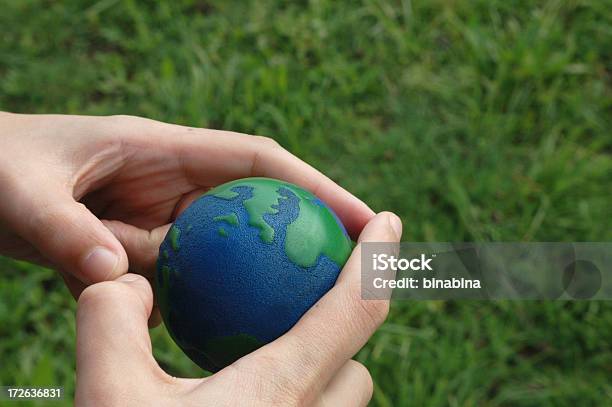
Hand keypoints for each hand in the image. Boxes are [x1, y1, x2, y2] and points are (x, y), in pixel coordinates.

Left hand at [0, 112, 373, 296]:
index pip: (256, 162)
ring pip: (221, 252)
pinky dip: (195, 305)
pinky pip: (179, 281)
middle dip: (303, 234)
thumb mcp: (21, 190)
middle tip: (354, 272)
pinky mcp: (138, 252)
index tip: (361, 216)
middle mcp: (171, 184)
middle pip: (256, 208)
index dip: (315, 185)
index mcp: (162, 149)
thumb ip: (64, 230)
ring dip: (249, 280)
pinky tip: (214, 334)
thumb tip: (115, 275)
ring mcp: (157, 220)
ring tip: (289, 314)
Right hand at [75, 212, 401, 405]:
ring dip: (320, 381)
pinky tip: (243, 406)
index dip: (379, 257)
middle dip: (338, 338)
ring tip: (267, 370)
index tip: (391, 220)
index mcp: (280, 389)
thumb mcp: (106, 393)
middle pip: (356, 370)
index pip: (355, 308)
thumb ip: (112, 318)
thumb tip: (129, 281)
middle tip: (292, 319)